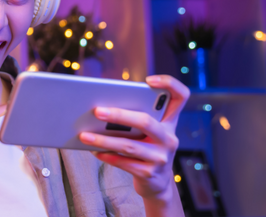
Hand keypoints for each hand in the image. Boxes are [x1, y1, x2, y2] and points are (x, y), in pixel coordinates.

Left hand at [78, 75, 189, 199]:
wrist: (157, 184)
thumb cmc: (146, 149)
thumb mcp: (148, 134)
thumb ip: (135, 120)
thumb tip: (101, 111)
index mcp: (170, 122)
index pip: (180, 96)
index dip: (169, 84)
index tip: (148, 80)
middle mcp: (169, 138)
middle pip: (146, 121)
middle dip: (119, 115)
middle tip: (97, 111)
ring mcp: (161, 158)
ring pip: (129, 145)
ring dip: (103, 140)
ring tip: (84, 135)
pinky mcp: (149, 174)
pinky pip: (123, 163)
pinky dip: (106, 156)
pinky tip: (94, 151)